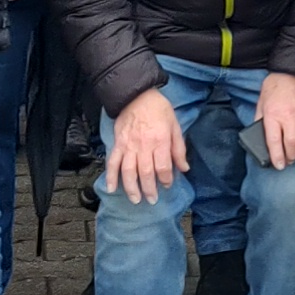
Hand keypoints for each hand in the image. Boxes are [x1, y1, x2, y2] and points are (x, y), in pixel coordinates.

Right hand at [103, 89, 186, 203]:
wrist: (136, 95)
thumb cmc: (159, 109)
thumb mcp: (175, 125)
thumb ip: (179, 148)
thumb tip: (184, 168)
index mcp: (160, 141)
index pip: (163, 167)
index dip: (165, 179)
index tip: (167, 185)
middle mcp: (144, 146)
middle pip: (145, 173)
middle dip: (149, 189)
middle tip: (152, 200)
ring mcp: (128, 146)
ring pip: (128, 171)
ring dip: (131, 188)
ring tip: (135, 200)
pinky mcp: (118, 144)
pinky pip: (113, 162)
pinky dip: (110, 176)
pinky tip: (111, 188)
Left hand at [257, 71, 294, 169]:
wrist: (293, 69)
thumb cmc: (276, 86)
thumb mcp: (261, 102)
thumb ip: (261, 119)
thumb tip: (260, 136)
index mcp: (273, 114)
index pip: (275, 141)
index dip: (277, 156)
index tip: (279, 165)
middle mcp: (289, 116)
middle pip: (293, 143)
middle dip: (292, 156)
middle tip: (290, 160)